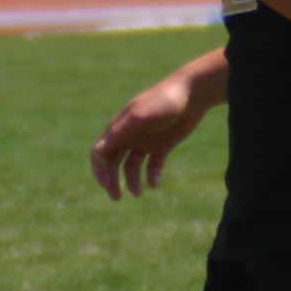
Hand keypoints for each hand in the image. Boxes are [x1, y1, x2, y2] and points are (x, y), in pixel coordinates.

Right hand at [91, 70, 209, 198]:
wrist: (192, 94)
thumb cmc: (163, 101)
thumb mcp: (139, 116)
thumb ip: (118, 133)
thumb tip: (97, 151)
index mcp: (119, 128)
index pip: (100, 153)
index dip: (99, 170)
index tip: (106, 184)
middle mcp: (129, 136)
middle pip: (113, 163)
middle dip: (112, 181)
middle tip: (116, 197)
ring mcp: (145, 142)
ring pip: (132, 167)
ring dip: (132, 181)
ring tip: (139, 192)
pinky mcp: (162, 146)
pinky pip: (153, 166)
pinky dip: (152, 177)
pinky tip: (155, 182)